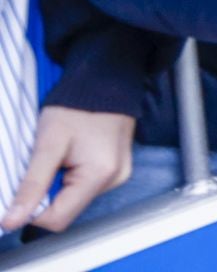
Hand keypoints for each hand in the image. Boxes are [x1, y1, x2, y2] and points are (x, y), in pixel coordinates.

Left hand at [0, 106, 134, 233]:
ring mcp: (119, 175)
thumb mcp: (47, 144)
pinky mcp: (118, 168)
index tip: (23, 186)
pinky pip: (86, 186)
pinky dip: (71, 177)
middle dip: (46, 193)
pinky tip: (71, 155)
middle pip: (68, 209)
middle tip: (42, 163)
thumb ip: (31, 185)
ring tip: (58, 155)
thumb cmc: (75, 107)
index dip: (32, 209)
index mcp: (100, 176)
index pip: (58, 219)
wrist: (104, 80)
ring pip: (76, 198)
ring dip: (58, 184)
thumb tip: (12, 222)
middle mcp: (115, 180)